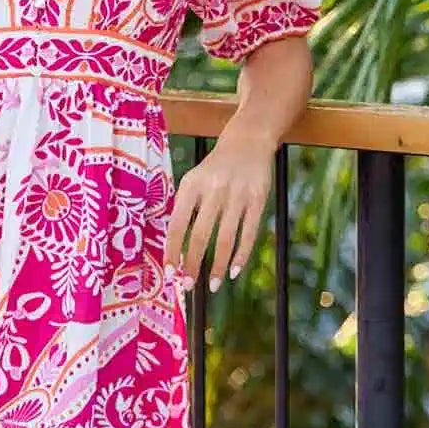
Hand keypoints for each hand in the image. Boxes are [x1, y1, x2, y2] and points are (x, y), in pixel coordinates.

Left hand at [164, 125, 275, 290]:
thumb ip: (184, 209)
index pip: (178, 224)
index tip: (170, 273)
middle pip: (200, 235)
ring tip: (213, 285)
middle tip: (189, 285)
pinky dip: (241, 255)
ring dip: (218, 266)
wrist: (247, 141)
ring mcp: (238, 195)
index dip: (173, 251)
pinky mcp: (258, 199)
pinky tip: (234, 271)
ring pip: (225, 238)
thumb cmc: (214, 169)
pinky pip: (249, 233)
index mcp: (191, 185)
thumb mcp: (193, 181)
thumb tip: (174, 250)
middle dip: (193, 264)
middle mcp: (214, 190)